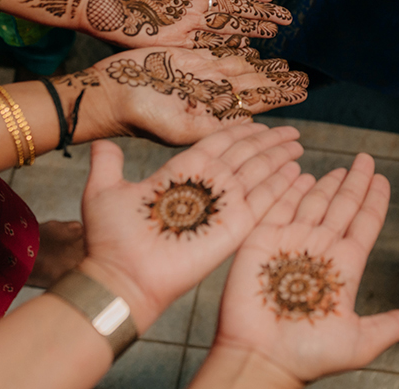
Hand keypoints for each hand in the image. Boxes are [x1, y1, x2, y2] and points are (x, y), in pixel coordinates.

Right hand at [51, 46, 308, 145]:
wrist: (102, 94)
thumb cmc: (137, 116)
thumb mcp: (178, 127)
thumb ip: (214, 124)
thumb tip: (251, 122)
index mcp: (213, 116)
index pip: (255, 106)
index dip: (279, 98)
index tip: (304, 93)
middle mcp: (209, 97)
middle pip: (251, 88)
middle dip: (278, 84)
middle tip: (306, 79)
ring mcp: (197, 77)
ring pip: (239, 70)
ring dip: (264, 68)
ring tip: (289, 67)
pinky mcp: (184, 58)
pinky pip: (218, 54)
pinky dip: (238, 51)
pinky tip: (255, 51)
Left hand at [76, 124, 303, 331]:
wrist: (123, 277)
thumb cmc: (111, 239)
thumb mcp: (103, 192)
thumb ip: (107, 165)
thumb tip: (100, 143)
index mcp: (181, 172)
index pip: (218, 143)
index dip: (239, 131)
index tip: (258, 121)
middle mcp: (206, 186)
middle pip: (245, 154)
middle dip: (268, 142)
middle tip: (291, 132)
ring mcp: (223, 206)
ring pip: (259, 172)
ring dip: (279, 158)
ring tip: (297, 145)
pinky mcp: (236, 225)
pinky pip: (265, 199)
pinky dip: (282, 184)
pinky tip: (297, 172)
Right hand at [213, 153, 398, 382]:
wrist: (260, 358)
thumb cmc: (306, 355)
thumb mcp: (357, 342)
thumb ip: (389, 326)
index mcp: (344, 267)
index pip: (365, 224)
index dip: (374, 200)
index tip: (383, 179)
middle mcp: (320, 250)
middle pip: (343, 206)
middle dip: (355, 182)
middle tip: (366, 159)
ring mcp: (292, 242)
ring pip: (315, 202)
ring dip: (328, 183)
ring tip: (341, 167)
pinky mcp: (262, 241)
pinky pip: (280, 206)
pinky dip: (291, 189)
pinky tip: (302, 175)